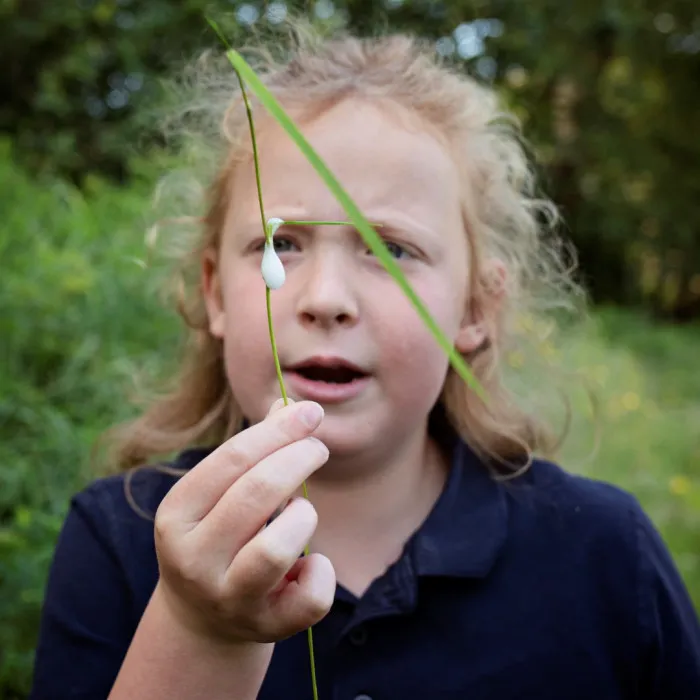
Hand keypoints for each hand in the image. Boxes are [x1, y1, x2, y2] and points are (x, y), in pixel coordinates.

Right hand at [153, 399, 334, 645]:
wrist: (204, 616)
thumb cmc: (222, 533)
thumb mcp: (223, 491)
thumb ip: (255, 448)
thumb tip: (290, 405)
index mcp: (176, 514)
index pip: (233, 459)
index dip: (279, 432)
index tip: (311, 413)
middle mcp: (193, 558)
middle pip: (257, 494)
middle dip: (298, 460)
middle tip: (318, 449)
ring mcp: (227, 597)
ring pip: (276, 549)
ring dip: (304, 517)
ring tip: (304, 511)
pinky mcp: (264, 627)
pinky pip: (309, 599)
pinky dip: (321, 573)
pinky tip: (312, 563)